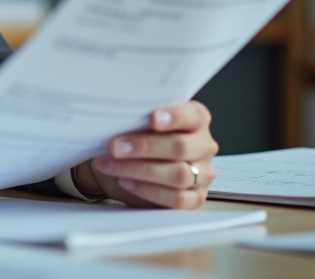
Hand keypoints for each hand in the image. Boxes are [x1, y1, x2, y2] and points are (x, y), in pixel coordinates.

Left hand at [76, 101, 217, 209]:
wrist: (131, 165)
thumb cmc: (138, 137)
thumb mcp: (140, 122)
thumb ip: (139, 117)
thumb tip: (118, 115)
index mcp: (196, 120)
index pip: (195, 115)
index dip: (175, 116)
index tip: (152, 118)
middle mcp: (204, 146)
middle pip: (181, 147)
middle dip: (144, 147)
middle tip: (115, 147)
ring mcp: (203, 174)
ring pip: (178, 174)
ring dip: (139, 170)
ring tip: (111, 165)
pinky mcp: (195, 198)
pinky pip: (176, 198)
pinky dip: (148, 190)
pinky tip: (126, 182)